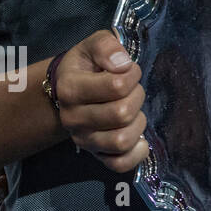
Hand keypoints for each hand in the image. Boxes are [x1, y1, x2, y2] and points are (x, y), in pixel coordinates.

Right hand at [53, 30, 148, 173]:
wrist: (71, 88)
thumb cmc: (88, 65)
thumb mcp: (94, 45)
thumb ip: (107, 46)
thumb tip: (123, 63)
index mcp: (71, 88)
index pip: (116, 86)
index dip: (132, 74)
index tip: (129, 70)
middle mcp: (73, 118)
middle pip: (121, 114)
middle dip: (137, 97)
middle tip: (133, 90)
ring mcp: (83, 140)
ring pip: (121, 141)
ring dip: (138, 123)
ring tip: (134, 110)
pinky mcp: (95, 155)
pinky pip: (119, 164)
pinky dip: (136, 153)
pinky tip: (140, 138)